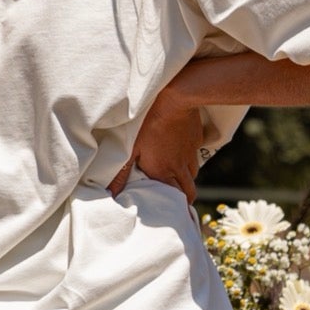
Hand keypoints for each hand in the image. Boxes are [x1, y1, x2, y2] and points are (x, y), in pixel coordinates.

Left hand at [110, 75, 203, 203]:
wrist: (175, 99)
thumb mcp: (130, 147)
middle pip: (190, 191)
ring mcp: (190, 154)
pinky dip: (189, 158)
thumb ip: (121, 173)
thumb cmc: (148, 123)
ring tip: (175, 174)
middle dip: (184, 197)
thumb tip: (112, 193)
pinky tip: (180, 151)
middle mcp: (180, 168)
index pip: (176, 199)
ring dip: (186, 177)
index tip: (172, 211)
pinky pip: (195, 155)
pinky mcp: (197, 140)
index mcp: (163, 173)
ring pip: (193, 174)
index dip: (176, 207)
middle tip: (177, 199)